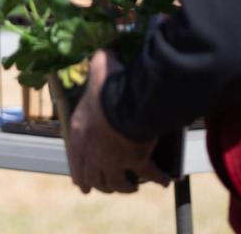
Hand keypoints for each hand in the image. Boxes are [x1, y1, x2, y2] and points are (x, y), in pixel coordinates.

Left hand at [65, 50, 169, 193]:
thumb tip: (104, 54)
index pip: (74, 160)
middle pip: (93, 177)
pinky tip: (166, 180)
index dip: (80, 175)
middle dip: (101, 184)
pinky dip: (158, 178)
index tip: (84, 185)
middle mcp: (91, 151)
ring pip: (115, 183)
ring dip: (123, 186)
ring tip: (131, 186)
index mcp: (78, 132)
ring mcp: (112, 159)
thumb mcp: (99, 69)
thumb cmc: (109, 84)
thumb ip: (99, 64)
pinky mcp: (135, 162)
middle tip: (107, 188)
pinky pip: (149, 175)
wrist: (125, 102)